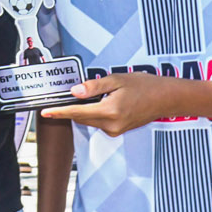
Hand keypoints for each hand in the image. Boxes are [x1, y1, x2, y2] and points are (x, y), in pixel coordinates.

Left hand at [40, 72, 179, 135]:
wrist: (165, 98)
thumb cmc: (144, 86)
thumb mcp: (117, 80)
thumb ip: (94, 87)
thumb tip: (75, 91)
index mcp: (110, 111)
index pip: (77, 113)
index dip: (59, 112)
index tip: (46, 112)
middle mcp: (111, 125)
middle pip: (81, 117)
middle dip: (74, 106)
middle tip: (73, 92)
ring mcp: (115, 130)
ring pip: (90, 120)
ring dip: (86, 109)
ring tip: (100, 93)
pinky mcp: (118, 131)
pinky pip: (99, 122)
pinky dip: (96, 112)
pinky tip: (106, 101)